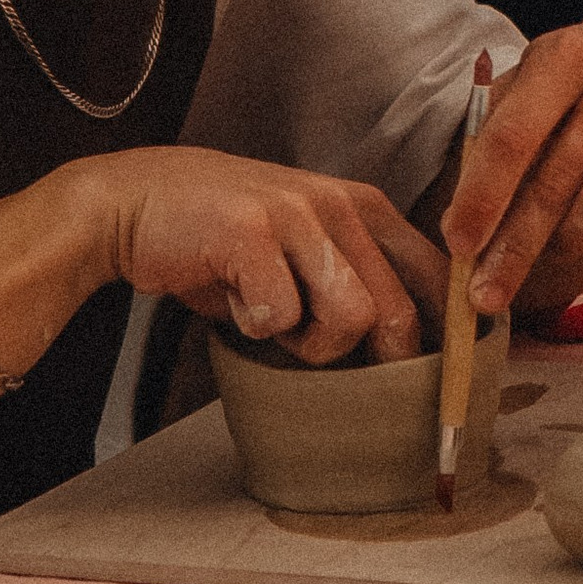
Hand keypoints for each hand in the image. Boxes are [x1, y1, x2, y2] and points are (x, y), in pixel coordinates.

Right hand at [96, 145, 446, 363]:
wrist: (138, 201)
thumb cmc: (228, 240)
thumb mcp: (308, 251)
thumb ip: (358, 283)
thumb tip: (413, 355)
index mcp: (366, 207)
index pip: (437, 276)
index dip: (445, 336)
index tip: (434, 381)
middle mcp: (340, 204)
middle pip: (397, 313)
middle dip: (365, 359)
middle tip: (316, 349)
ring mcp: (296, 214)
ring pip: (350, 318)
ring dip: (306, 342)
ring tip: (270, 316)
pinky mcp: (250, 232)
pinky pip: (279, 316)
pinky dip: (253, 327)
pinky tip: (231, 297)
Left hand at [440, 16, 582, 317]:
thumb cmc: (579, 79)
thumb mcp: (532, 81)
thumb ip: (495, 135)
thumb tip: (462, 226)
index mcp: (570, 53)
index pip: (513, 136)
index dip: (482, 197)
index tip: (458, 246)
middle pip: (558, 178)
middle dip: (516, 246)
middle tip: (488, 294)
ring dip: (569, 239)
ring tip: (552, 249)